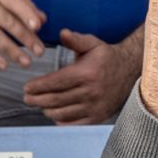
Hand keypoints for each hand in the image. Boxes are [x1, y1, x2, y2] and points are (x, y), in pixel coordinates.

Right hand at [0, 0, 46, 69]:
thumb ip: (25, 3)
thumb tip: (41, 20)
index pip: (12, 1)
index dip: (25, 14)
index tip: (37, 27)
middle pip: (6, 21)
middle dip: (25, 37)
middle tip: (39, 51)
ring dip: (11, 51)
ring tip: (26, 62)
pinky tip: (3, 65)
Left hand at [21, 29, 140, 123]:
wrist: (130, 72)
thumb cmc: (108, 57)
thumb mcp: (93, 44)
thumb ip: (75, 39)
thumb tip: (62, 33)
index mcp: (86, 74)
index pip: (55, 82)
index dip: (38, 86)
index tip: (27, 87)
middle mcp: (91, 92)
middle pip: (55, 100)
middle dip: (37, 100)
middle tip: (27, 99)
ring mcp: (95, 106)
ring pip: (63, 113)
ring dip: (47, 111)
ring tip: (40, 105)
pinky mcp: (98, 116)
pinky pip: (74, 124)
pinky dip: (61, 121)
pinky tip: (55, 115)